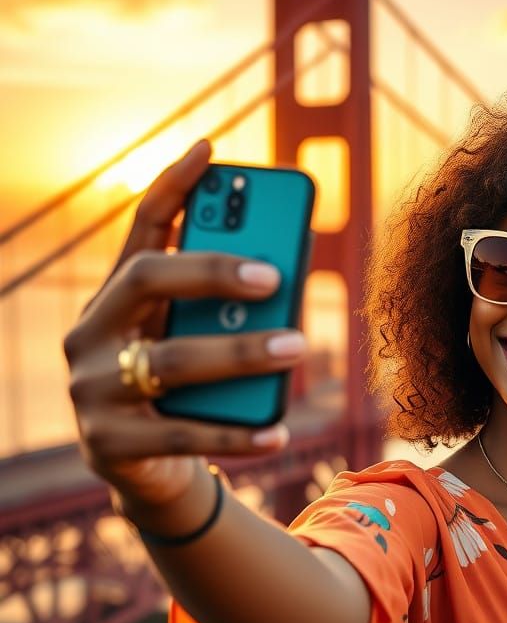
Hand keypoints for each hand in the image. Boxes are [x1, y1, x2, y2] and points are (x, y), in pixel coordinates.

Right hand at [62, 139, 306, 508]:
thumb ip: (228, 308)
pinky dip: (237, 434)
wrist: (148, 472)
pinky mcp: (109, 443)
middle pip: (145, 280)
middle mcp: (92, 333)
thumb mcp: (200, 341)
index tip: (212, 150)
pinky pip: (183, 435)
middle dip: (210, 269)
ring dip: (239, 353)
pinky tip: (280, 432)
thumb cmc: (186, 392)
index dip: (174, 187)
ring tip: (298, 347)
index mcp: (118, 297)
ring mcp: (92, 388)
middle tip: (272, 276)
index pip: (141, 229)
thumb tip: (288, 263)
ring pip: (169, 361)